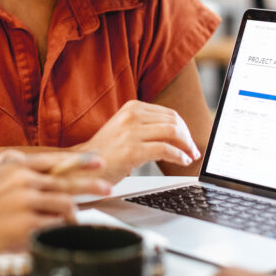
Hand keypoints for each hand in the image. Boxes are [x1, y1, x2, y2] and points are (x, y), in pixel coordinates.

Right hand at [0, 157, 110, 258]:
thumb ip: (19, 174)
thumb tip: (40, 176)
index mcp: (17, 168)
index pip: (55, 162)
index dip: (79, 162)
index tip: (99, 162)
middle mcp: (24, 182)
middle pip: (66, 184)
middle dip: (88, 187)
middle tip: (107, 187)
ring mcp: (26, 203)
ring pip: (63, 207)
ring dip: (70, 216)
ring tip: (73, 221)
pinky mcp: (25, 225)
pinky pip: (53, 226)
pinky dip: (57, 229)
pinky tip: (56, 231)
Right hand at [78, 100, 200, 182]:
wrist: (82, 167)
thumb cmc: (105, 153)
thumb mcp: (124, 129)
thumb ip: (145, 125)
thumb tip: (175, 132)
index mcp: (131, 108)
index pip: (168, 113)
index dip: (184, 127)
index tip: (189, 140)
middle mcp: (131, 116)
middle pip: (174, 121)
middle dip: (188, 137)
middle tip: (193, 150)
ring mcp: (131, 133)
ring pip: (172, 133)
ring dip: (186, 146)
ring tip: (189, 156)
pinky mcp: (132, 151)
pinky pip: (165, 149)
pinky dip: (179, 156)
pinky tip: (182, 161)